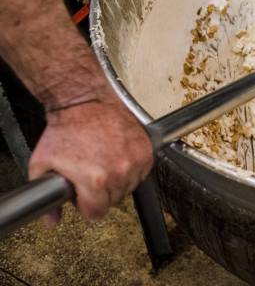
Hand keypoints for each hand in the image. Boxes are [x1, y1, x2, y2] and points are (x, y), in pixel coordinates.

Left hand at [28, 92, 152, 224]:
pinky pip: (142, 171)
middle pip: (114, 200)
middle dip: (101, 192)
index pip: (96, 213)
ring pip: (130, 186)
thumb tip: (51, 221)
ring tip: (105, 162)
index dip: (86, 206)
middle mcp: (119, 172)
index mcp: (95, 181)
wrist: (85, 100)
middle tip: (91, 174)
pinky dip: (132, 167)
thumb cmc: (66, 128)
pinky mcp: (146, 149)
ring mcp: (135, 160)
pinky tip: (118, 156)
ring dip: (119, 180)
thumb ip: (45, 198)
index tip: (83, 196)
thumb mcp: (42, 165)